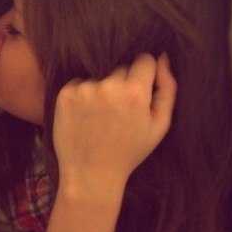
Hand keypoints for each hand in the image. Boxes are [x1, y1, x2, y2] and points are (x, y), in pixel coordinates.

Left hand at [53, 53, 176, 192]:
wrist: (90, 173)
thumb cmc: (129, 152)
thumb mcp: (159, 125)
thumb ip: (167, 89)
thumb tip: (163, 57)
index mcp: (135, 93)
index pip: (143, 60)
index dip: (144, 74)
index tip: (139, 90)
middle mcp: (108, 86)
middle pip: (120, 67)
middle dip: (122, 83)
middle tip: (118, 110)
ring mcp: (84, 90)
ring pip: (98, 76)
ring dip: (101, 89)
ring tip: (100, 116)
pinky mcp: (65, 95)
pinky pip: (78, 83)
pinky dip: (82, 94)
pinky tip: (84, 116)